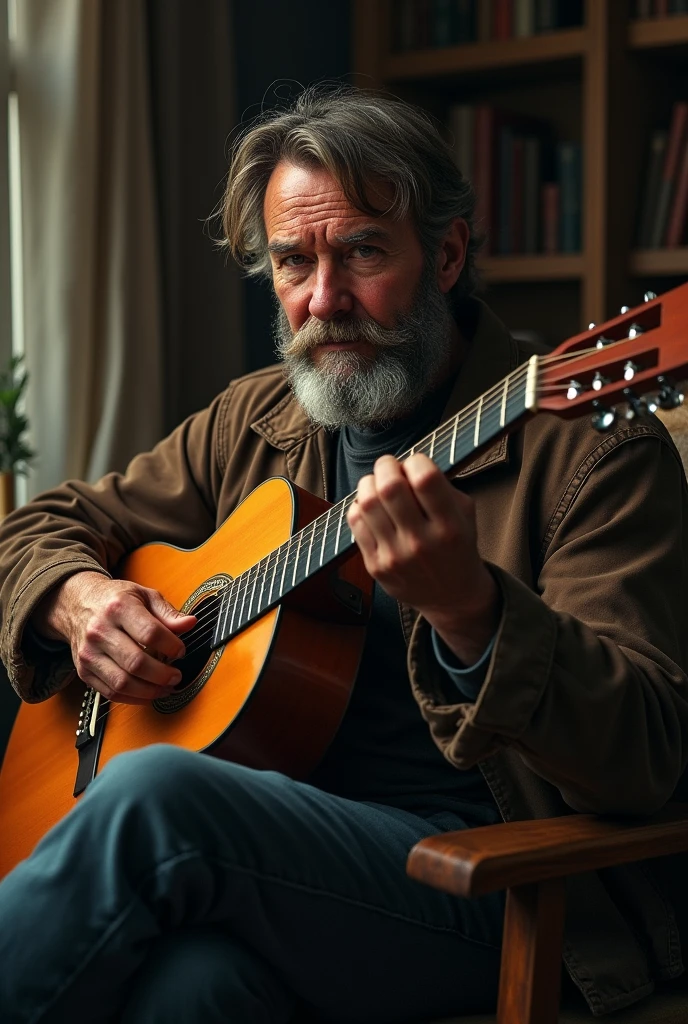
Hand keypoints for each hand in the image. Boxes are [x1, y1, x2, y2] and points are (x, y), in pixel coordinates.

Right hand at [32, 571, 196, 703]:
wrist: (77, 604)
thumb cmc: (116, 600)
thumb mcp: (144, 596)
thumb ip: (168, 612)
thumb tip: (190, 623)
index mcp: (118, 607)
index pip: (150, 633)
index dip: (171, 646)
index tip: (181, 651)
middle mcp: (99, 631)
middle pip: (136, 662)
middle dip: (163, 674)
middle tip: (177, 676)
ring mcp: (89, 653)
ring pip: (123, 682)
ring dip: (150, 691)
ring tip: (166, 687)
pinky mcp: (84, 671)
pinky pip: (111, 693)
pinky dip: (133, 698)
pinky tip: (148, 693)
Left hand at [347, 453, 499, 663]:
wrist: (451, 597)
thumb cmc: (457, 546)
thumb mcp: (465, 515)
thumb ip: (442, 487)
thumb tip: (407, 462)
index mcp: (450, 527)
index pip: (425, 479)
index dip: (416, 461)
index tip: (416, 464)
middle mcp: (422, 543)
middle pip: (390, 487)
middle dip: (386, 465)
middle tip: (390, 466)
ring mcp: (395, 556)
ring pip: (367, 502)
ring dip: (369, 483)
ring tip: (378, 484)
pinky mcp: (375, 566)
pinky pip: (355, 523)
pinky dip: (359, 506)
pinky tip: (372, 506)